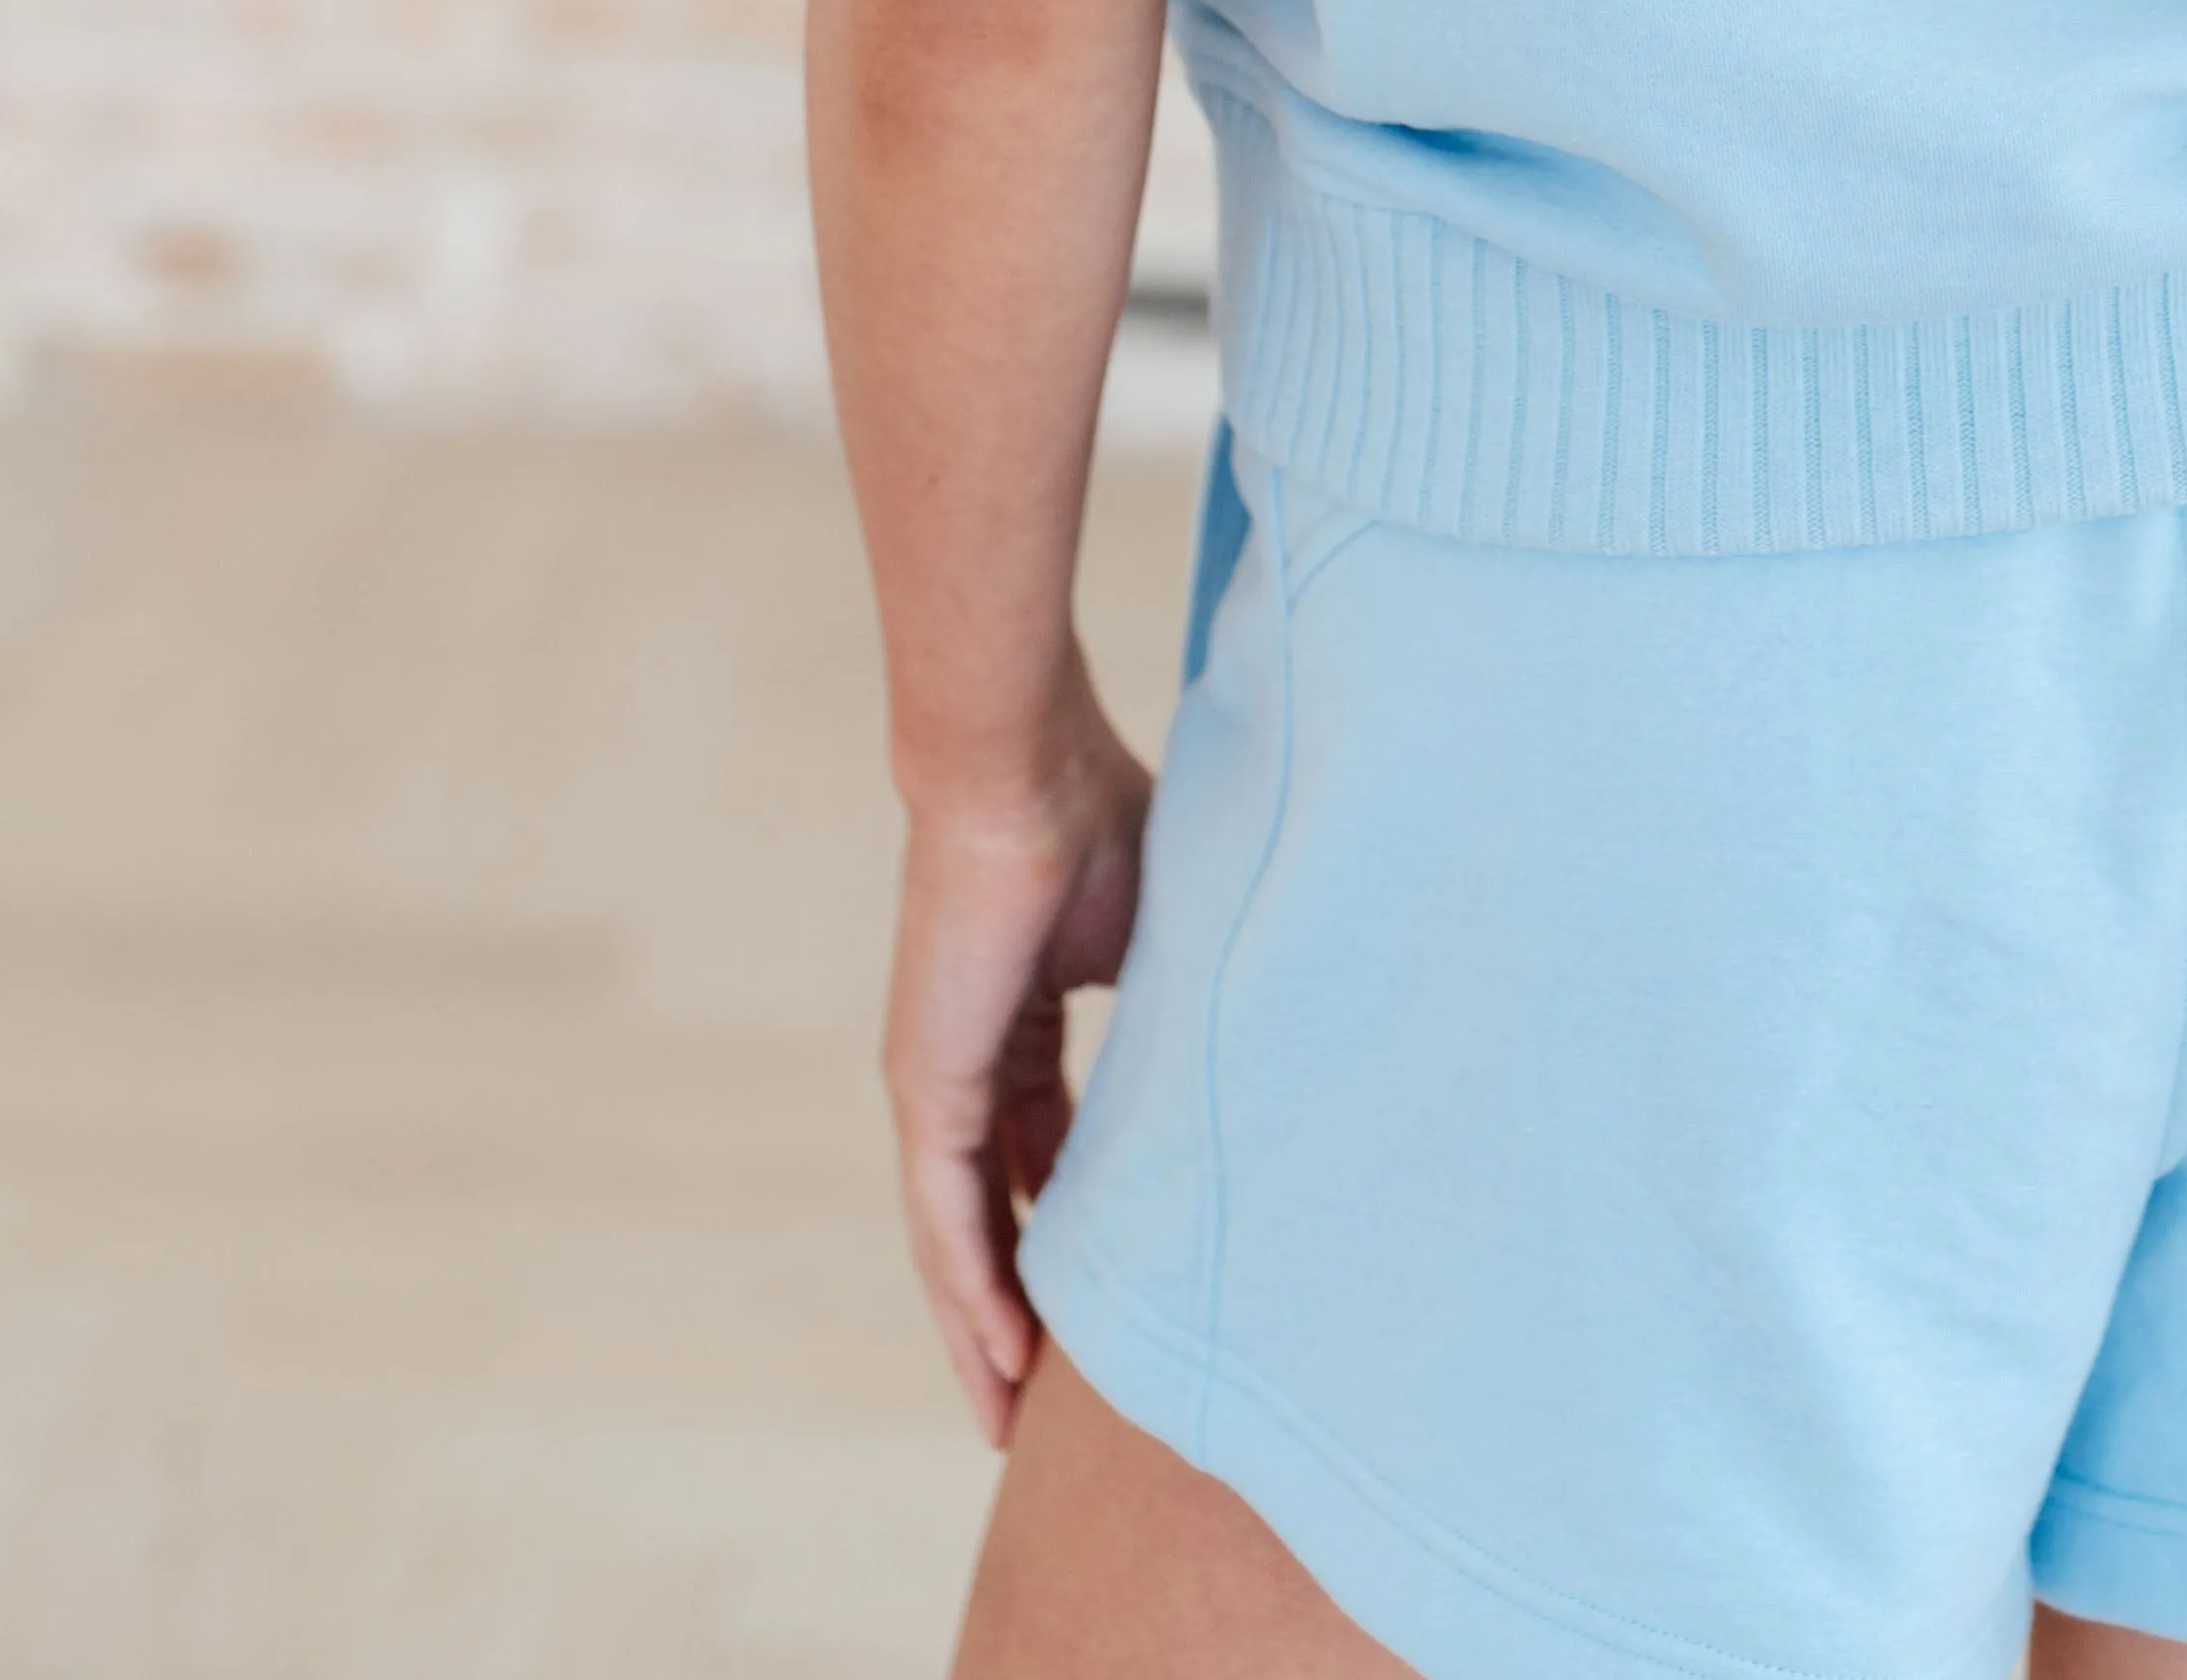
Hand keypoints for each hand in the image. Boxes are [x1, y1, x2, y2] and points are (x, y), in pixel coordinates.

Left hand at [882, 673, 1154, 1439]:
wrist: (1027, 769)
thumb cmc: (1097, 818)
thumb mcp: (1157, 938)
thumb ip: (1180, 1001)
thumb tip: (1261, 1040)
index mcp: (1021, 1021)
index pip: (1041, 1153)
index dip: (1069, 1232)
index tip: (1109, 1303)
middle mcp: (967, 1065)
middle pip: (992, 1215)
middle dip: (1019, 1309)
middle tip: (1045, 1403)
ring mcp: (937, 1080)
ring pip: (957, 1236)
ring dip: (982, 1329)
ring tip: (1009, 1417)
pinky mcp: (925, 1086)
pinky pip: (945, 1215)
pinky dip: (969, 1290)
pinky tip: (996, 1356)